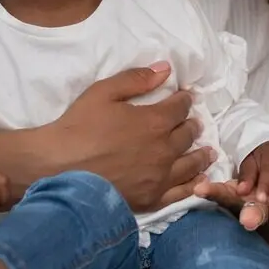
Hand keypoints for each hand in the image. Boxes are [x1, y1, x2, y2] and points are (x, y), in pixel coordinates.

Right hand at [37, 63, 214, 211]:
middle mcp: (164, 150)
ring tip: (208, 151)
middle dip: (193, 125)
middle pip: (187, 135)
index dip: (184, 100)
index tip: (186, 97)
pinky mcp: (152, 199)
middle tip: (196, 123)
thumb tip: (165, 69)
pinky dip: (193, 184)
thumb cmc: (78, 127)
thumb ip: (135, 79)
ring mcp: (160, 177)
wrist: (60, 168)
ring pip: (190, 164)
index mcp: (154, 121)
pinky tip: (198, 180)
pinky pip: (181, 193)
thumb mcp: (102, 92)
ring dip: (201, 154)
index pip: (179, 108)